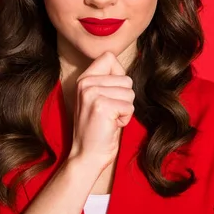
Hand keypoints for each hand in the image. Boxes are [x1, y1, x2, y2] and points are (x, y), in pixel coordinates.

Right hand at [67, 51, 135, 170]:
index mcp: (83, 79)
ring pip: (130, 93)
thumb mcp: (96, 99)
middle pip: (125, 78)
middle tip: (109, 113)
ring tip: (110, 119)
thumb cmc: (98, 129)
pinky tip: (111, 125)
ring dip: (125, 109)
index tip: (110, 94)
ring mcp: (92, 93)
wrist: (87, 156)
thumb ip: (107, 82)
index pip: (109, 57)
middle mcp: (85, 83)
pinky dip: (125, 119)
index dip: (118, 75)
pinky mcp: (102, 106)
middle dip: (124, 98)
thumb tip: (122, 69)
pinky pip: (129, 106)